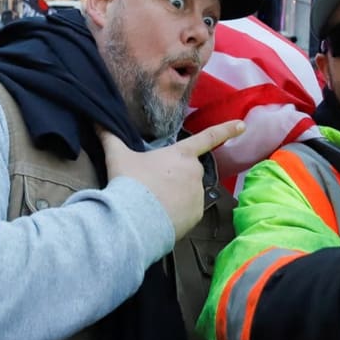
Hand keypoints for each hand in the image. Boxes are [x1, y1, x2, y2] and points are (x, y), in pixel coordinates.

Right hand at [96, 120, 244, 239]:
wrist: (134, 220)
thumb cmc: (130, 183)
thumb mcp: (118, 157)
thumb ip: (110, 137)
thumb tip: (96, 119)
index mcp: (181, 154)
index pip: (208, 138)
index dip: (226, 130)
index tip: (243, 125)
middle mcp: (195, 172)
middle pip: (187, 172)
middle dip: (174, 178)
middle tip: (152, 186)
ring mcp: (198, 195)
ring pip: (188, 193)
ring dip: (175, 196)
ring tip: (153, 203)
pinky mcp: (197, 217)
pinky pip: (188, 213)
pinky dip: (177, 214)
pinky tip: (160, 216)